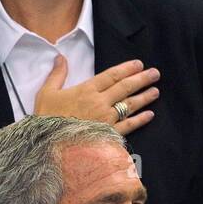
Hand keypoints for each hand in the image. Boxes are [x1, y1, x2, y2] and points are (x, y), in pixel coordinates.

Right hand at [35, 57, 158, 134]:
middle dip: (142, 79)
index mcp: (87, 90)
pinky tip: (150, 115)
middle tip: (155, 73)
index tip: (139, 64)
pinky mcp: (108, 135)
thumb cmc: (46, 120)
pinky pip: (128, 126)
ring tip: (156, 91)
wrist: (49, 146)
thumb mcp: (46, 93)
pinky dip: (140, 120)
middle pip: (125, 87)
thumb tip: (60, 57)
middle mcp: (100, 103)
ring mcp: (106, 120)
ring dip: (144, 97)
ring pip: (129, 105)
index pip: (112, 75)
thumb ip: (57, 75)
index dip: (127, 68)